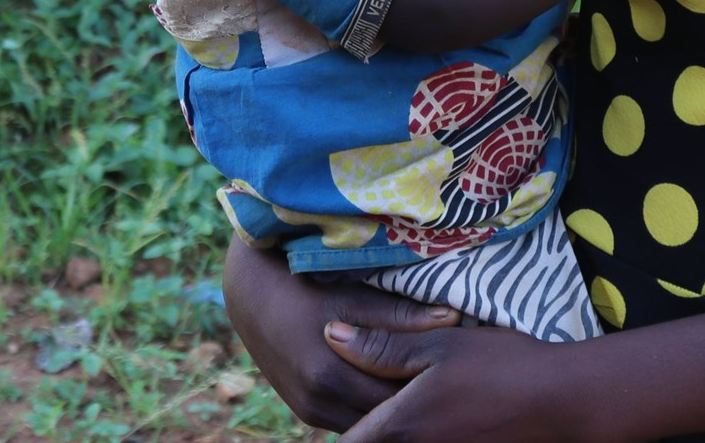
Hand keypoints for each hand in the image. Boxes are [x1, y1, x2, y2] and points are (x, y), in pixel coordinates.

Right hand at [222, 238, 460, 430]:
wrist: (250, 294)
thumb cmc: (304, 284)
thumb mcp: (349, 296)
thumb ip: (399, 315)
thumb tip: (453, 318)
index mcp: (329, 374)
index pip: (397, 398)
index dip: (428, 385)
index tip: (454, 365)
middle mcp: (318, 402)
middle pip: (385, 415)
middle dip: (414, 399)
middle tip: (445, 376)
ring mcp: (312, 411)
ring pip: (368, 421)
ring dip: (392, 405)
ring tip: (422, 380)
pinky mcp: (308, 412)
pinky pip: (351, 419)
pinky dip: (372, 406)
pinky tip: (392, 384)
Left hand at [326, 321, 595, 442]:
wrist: (564, 402)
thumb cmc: (502, 366)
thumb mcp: (440, 343)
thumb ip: (381, 347)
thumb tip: (331, 336)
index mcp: (401, 427)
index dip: (344, 430)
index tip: (345, 398)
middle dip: (368, 429)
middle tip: (378, 398)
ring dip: (395, 433)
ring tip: (415, 405)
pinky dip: (425, 436)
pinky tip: (443, 418)